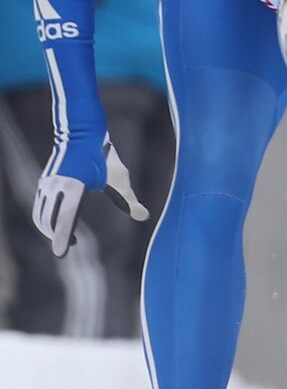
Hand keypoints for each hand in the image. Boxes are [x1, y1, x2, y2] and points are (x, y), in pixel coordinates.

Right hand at [33, 141, 149, 256]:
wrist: (82, 133)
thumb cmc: (105, 158)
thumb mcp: (120, 179)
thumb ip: (129, 200)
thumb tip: (144, 216)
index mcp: (74, 186)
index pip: (65, 219)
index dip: (62, 238)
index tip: (60, 255)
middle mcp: (56, 185)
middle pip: (49, 221)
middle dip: (56, 237)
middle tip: (68, 247)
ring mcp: (47, 183)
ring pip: (41, 216)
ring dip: (51, 230)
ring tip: (67, 238)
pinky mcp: (44, 182)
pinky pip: (40, 207)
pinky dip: (46, 219)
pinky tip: (61, 224)